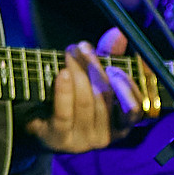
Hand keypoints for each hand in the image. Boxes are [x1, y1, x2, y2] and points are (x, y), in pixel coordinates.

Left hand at [24, 30, 139, 153]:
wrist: (37, 122)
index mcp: (121, 123)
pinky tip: (63, 74)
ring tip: (69, 55)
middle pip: (107, 98)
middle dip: (95, 69)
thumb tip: (119, 33)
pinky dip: (64, 91)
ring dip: (78, 74)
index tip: (122, 61)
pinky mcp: (60, 140)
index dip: (132, 84)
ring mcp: (84, 141)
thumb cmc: (72, 96)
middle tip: (84, 49)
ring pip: (86, 103)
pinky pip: (64, 113)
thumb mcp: (92, 75)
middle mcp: (107, 136)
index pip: (137, 108)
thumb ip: (108, 56)